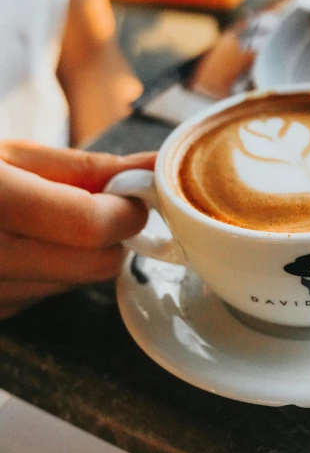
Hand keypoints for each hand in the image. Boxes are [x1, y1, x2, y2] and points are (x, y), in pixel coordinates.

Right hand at [0, 141, 156, 318]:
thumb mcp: (9, 156)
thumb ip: (86, 168)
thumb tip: (152, 167)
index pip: (89, 225)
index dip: (126, 210)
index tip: (135, 195)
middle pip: (95, 265)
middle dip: (113, 235)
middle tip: (102, 206)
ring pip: (75, 283)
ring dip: (80, 255)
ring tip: (42, 222)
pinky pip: (44, 296)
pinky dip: (50, 272)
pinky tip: (19, 245)